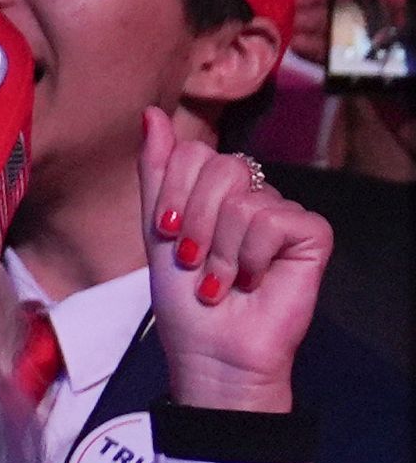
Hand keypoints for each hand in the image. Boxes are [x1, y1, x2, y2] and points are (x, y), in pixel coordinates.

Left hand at [140, 111, 331, 410]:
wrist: (211, 348)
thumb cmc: (183, 297)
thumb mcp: (156, 228)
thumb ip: (156, 171)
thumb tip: (150, 114)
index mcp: (215, 190)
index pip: (193, 153)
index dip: (174, 194)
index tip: (168, 234)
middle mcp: (253, 194)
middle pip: (219, 167)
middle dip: (195, 222)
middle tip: (195, 262)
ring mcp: (284, 212)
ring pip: (244, 200)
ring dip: (221, 251)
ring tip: (222, 281)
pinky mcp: (312, 233)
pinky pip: (274, 219)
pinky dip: (252, 256)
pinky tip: (254, 280)